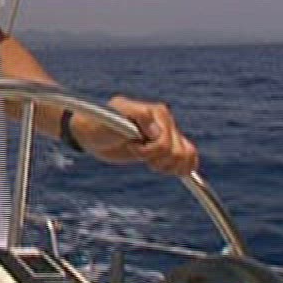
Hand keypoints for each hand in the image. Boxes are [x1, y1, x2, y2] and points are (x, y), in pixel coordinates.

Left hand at [70, 96, 198, 175]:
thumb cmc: (98, 124)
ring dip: (168, 166)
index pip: (164, 142)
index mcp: (154, 112)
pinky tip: (166, 169)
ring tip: (150, 163)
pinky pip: (190, 158)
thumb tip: (157, 132)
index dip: (147, 151)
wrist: (92, 134)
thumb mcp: (111, 119)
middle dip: (156, 159)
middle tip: (136, 153)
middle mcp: (165, 121)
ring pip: (186, 156)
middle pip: (177, 152)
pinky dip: (183, 168)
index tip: (130, 146)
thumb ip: (135, 118)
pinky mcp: (168, 146)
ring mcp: (168, 133)